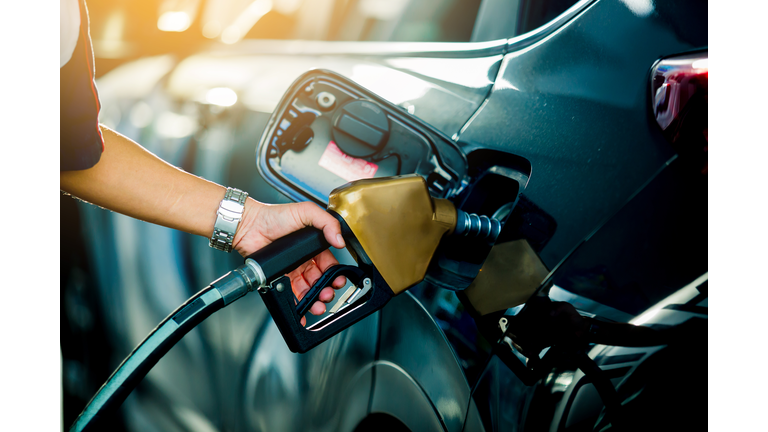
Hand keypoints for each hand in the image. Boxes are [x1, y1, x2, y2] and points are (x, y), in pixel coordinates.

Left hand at [232, 199, 346, 325]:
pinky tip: (303, 310)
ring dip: (314, 299)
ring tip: (318, 304)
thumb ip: (327, 222)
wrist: (249, 225)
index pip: (329, 263)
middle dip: (326, 289)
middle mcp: (304, 259)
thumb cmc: (274, 216)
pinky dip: (298, 304)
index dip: (335, 274)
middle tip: (327, 294)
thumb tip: (340, 240)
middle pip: (320, 279)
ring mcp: (292, 269)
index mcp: (313, 245)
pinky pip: (290, 294)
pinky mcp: (279, 277)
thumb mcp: (306, 211)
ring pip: (307, 289)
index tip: (338, 280)